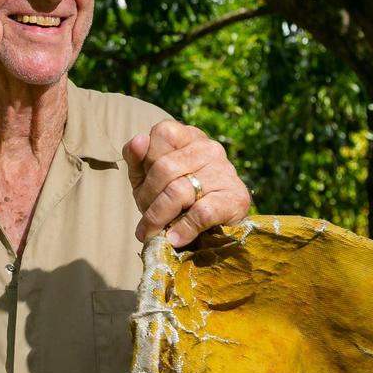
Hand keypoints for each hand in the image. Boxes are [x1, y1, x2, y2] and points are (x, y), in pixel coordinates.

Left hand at [124, 119, 250, 247]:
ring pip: (179, 191)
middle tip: (145, 221)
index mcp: (188, 135)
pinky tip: (175, 238)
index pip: (162, 133)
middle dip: (148, 198)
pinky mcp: (237, 198)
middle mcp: (209, 148)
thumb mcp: (146, 178)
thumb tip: (139, 141)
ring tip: (154, 232)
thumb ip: (136, 158)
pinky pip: (202, 213)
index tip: (142, 187)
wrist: (212, 232)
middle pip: (165, 167)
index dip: (146, 162)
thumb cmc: (172, 199)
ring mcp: (225, 171)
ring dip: (159, 217)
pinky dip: (183, 229)